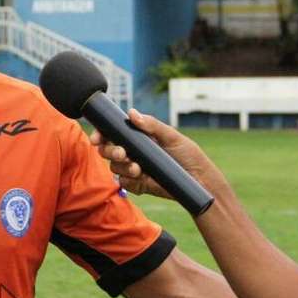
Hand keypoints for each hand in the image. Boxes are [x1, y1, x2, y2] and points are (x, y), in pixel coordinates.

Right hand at [89, 108, 209, 199]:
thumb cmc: (189, 155)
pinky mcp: (138, 184)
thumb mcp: (172, 136)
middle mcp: (133, 152)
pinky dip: (128, 179)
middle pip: (108, 150)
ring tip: (137, 168)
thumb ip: (152, 125)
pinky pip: (123, 182)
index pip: (113, 133)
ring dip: (121, 166)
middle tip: (121, 153)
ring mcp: (134, 169)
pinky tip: (140, 176)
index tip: (97, 138)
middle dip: (109, 151)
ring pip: (114, 166)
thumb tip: (131, 113)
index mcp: (138, 138)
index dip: (101, 134)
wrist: (200, 181)